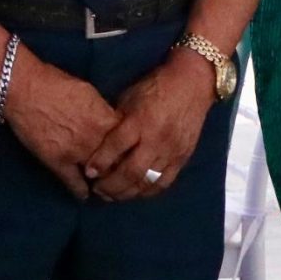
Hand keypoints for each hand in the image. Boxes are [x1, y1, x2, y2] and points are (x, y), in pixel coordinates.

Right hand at [2, 53, 118, 199]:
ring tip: (106, 189)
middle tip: (122, 176)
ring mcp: (77, 153)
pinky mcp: (57, 162)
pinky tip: (84, 195)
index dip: (132, 150)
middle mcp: (95, 138)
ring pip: (98, 175)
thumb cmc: (56, 83)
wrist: (25, 89)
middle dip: (121, 169)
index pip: (129, 141)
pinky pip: (74, 183)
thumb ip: (102, 111)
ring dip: (103, 183)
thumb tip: (110, 121)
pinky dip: (81, 191)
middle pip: (117, 162)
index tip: (132, 155)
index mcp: (105, 119)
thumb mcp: (89, 92)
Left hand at [84, 50, 214, 200]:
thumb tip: (99, 142)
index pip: (116, 147)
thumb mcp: (130, 97)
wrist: (192, 83)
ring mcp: (171, 151)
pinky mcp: (182, 157)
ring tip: (112, 196)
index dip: (100, 162)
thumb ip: (117, 121)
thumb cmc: (155, 87)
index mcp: (140, 120)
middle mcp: (156, 139)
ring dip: (127, 193)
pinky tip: (136, 193)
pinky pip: (164, 182)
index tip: (88, 173)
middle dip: (111, 185)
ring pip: (147, 181)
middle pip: (130, 171)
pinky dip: (148, 191)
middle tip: (98, 190)